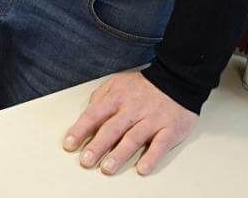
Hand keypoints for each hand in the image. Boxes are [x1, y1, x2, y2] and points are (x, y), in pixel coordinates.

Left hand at [62, 71, 196, 176]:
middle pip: (112, 129)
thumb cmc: (143, 86)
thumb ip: (101, 96)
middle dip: (97, 145)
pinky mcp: (170, 129)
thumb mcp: (118, 82)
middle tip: (86, 161)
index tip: (69, 144)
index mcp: (117, 97)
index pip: (95, 114)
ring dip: (119, 154)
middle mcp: (133, 109)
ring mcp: (152, 120)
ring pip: (133, 138)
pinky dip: (152, 157)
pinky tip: (142, 168)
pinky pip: (160, 145)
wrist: (178, 78)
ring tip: (108, 168)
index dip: (80, 130)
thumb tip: (88, 111)